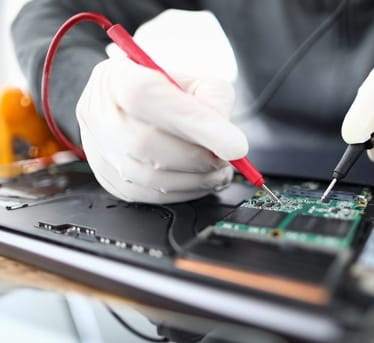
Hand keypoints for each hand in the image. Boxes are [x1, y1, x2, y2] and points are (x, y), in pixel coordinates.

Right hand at [76, 58, 247, 202]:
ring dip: (196, 178)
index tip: (235, 145)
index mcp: (117, 78)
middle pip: (146, 144)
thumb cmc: (166, 91)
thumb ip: (213, 99)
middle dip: (198, 157)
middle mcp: (99, 114)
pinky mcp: (111, 180)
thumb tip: (224, 134)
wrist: (133, 106)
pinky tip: (199, 179)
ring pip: (149, 176)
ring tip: (218, 169)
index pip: (147, 98)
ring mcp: (100, 151)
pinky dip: (185, 191)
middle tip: (227, 157)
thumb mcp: (196, 80)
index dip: (195, 124)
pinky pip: (150, 195)